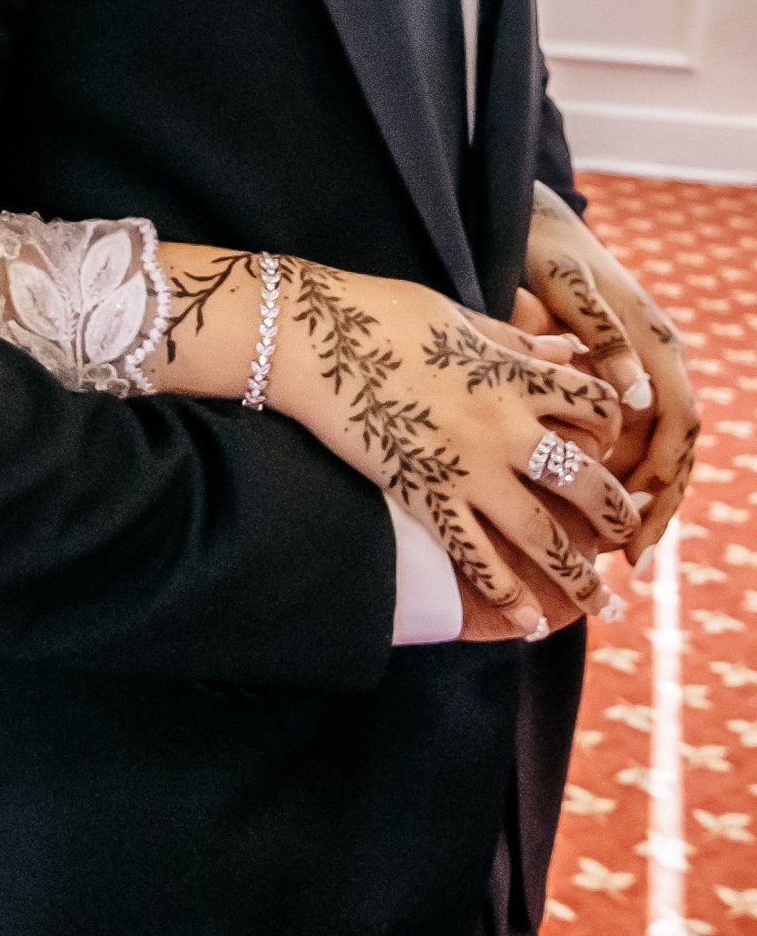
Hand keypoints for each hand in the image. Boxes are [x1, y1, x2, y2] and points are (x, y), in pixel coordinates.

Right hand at [257, 263, 634, 635]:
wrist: (308, 337)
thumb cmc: (377, 313)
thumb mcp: (457, 317)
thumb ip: (515, 339)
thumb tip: (566, 349)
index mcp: (512, 374)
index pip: (594, 406)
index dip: (610, 428)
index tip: (607, 446)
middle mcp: (503, 425)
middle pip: (585, 479)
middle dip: (615, 515)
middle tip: (627, 538)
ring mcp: (465, 467)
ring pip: (543, 534)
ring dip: (579, 576)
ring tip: (601, 602)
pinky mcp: (423, 497)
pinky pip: (476, 558)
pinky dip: (507, 595)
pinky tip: (529, 623)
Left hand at [525, 184, 698, 562]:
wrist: (531, 214)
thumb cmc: (541, 246)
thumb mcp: (563, 283)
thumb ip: (599, 335)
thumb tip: (636, 399)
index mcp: (654, 341)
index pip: (677, 426)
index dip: (661, 482)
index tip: (635, 529)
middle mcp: (659, 357)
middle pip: (677, 448)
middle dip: (658, 506)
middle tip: (631, 561)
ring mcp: (644, 365)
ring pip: (660, 446)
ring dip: (645, 498)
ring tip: (620, 552)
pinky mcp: (620, 370)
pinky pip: (637, 432)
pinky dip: (627, 473)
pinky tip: (599, 508)